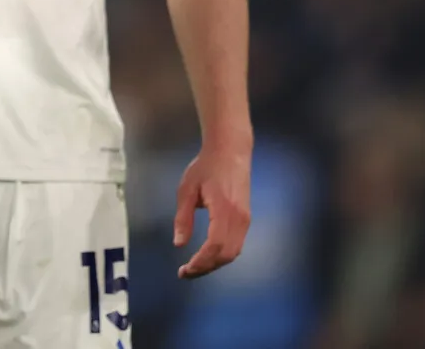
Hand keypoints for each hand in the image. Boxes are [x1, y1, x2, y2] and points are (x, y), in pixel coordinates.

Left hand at [174, 143, 250, 277]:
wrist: (231, 151)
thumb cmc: (206, 167)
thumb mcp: (187, 189)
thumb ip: (183, 217)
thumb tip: (179, 244)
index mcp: (224, 210)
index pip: (215, 245)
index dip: (201, 262)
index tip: (184, 270)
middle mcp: (240, 219)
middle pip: (226, 254)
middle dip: (206, 267)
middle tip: (186, 272)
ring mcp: (246, 220)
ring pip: (233, 252)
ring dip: (215, 263)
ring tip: (194, 267)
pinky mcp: (246, 219)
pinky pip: (236, 244)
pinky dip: (222, 255)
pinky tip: (207, 255)